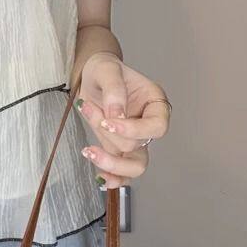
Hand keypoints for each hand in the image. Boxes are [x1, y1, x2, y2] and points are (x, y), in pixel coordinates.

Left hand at [73, 52, 170, 188]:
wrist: (90, 77)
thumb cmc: (103, 69)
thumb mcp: (106, 69)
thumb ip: (114, 89)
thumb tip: (117, 114)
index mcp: (155, 102)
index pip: (157, 126)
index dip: (134, 129)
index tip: (108, 122)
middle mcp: (148, 124)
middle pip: (141, 147)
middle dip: (113, 138)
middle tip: (92, 116)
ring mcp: (135, 139)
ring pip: (134, 166)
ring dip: (110, 163)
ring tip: (88, 151)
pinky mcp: (118, 149)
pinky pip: (122, 173)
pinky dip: (112, 178)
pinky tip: (99, 177)